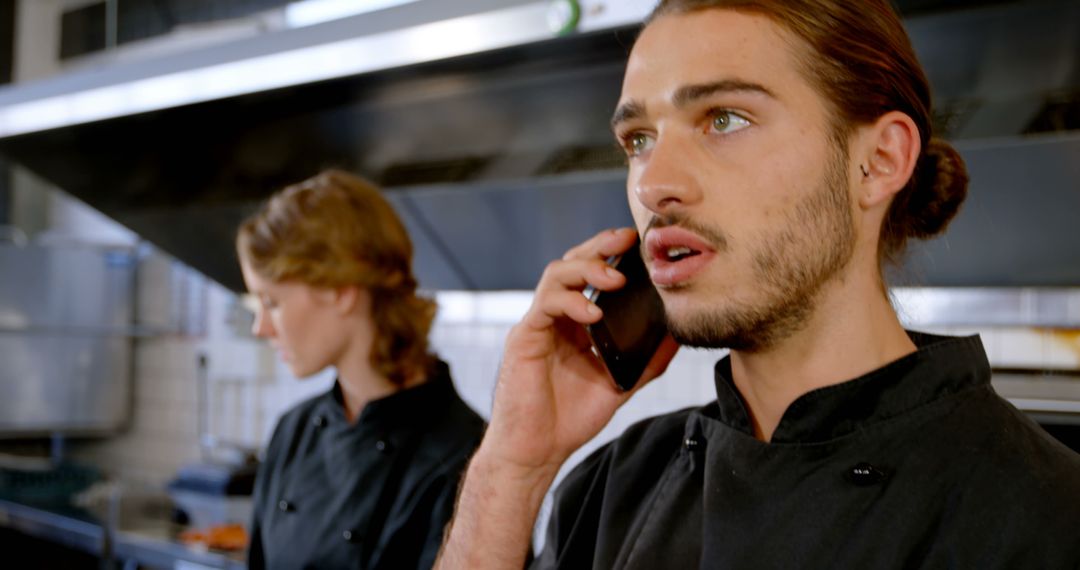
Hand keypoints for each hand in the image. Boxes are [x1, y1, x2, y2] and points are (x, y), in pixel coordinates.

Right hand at [481, 227, 679, 475]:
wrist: (538, 450)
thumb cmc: (570, 417)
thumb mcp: (620, 383)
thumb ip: (647, 359)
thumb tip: (678, 335)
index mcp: (577, 323)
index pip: (591, 275)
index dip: (611, 253)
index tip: (637, 243)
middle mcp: (556, 317)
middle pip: (572, 264)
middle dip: (599, 247)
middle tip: (626, 240)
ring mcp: (538, 325)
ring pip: (555, 276)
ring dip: (586, 270)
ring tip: (613, 279)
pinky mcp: (524, 339)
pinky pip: (544, 306)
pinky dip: (569, 302)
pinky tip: (591, 313)